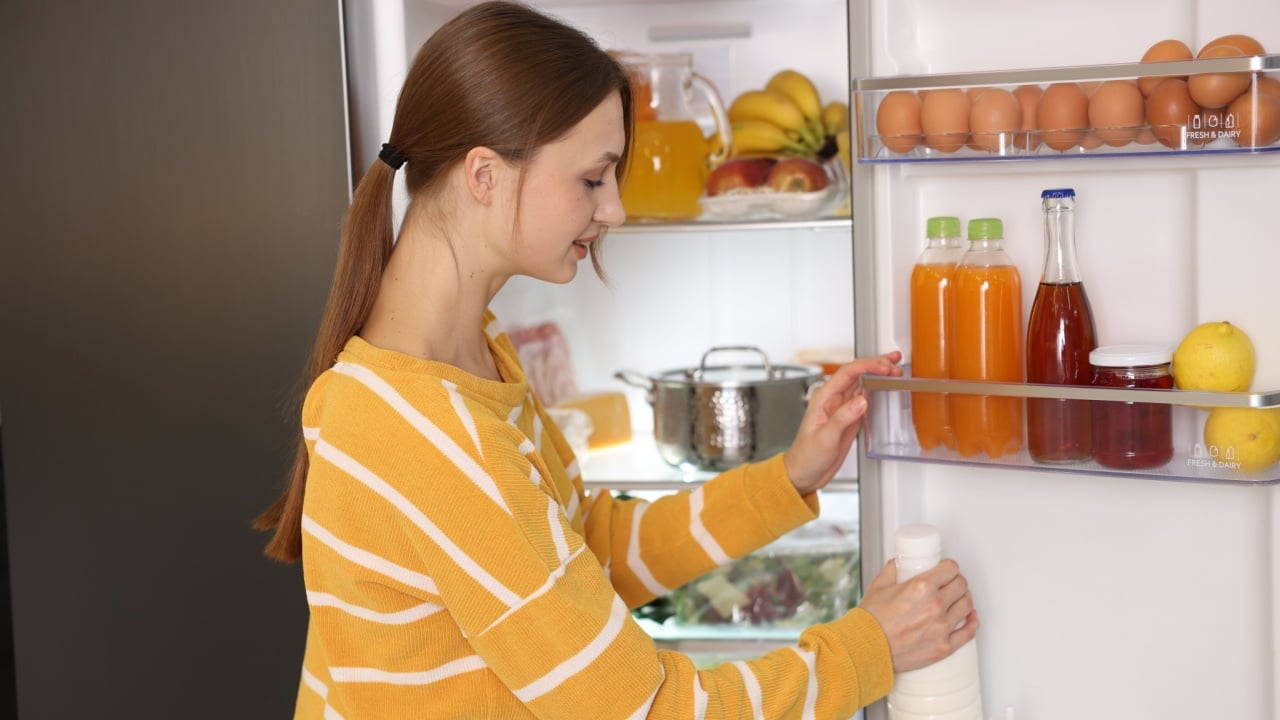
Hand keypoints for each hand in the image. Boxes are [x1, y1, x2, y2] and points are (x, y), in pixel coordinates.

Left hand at [782, 350, 901, 494]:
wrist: (805, 472)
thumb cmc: (807, 456)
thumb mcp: (825, 438)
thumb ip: (843, 418)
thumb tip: (862, 401)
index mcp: (823, 398)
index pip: (847, 373)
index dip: (867, 366)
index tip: (884, 367)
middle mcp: (833, 399)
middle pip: (857, 373)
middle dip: (877, 365)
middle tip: (895, 362)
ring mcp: (842, 407)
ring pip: (862, 383)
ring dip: (879, 375)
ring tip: (896, 368)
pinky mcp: (850, 417)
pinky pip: (865, 398)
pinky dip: (877, 390)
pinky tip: (885, 386)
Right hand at [857, 558, 979, 672]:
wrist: (867, 649)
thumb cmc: (871, 621)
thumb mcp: (879, 586)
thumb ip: (892, 570)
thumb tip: (899, 564)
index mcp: (922, 587)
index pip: (951, 569)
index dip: (949, 567)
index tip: (946, 570)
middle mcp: (936, 605)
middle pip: (961, 585)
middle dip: (957, 581)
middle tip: (950, 583)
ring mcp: (942, 628)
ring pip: (967, 605)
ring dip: (964, 599)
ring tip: (958, 599)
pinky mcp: (944, 647)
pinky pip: (968, 632)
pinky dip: (972, 622)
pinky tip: (970, 617)